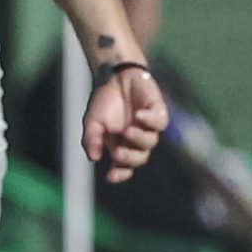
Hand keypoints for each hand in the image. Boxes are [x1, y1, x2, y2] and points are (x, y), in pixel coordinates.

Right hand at [83, 65, 168, 183]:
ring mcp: (148, 126)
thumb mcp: (91, 121)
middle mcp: (136, 139)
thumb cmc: (104, 100)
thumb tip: (94, 158)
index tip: (109, 176)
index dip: (120, 174)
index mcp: (121, 145)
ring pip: (150, 142)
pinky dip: (150, 120)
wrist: (114, 75)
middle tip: (118, 153)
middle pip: (140, 158)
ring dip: (139, 139)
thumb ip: (91, 139)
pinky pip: (160, 122)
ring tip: (127, 130)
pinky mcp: (158, 111)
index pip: (124, 167)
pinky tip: (139, 115)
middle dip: (129, 159)